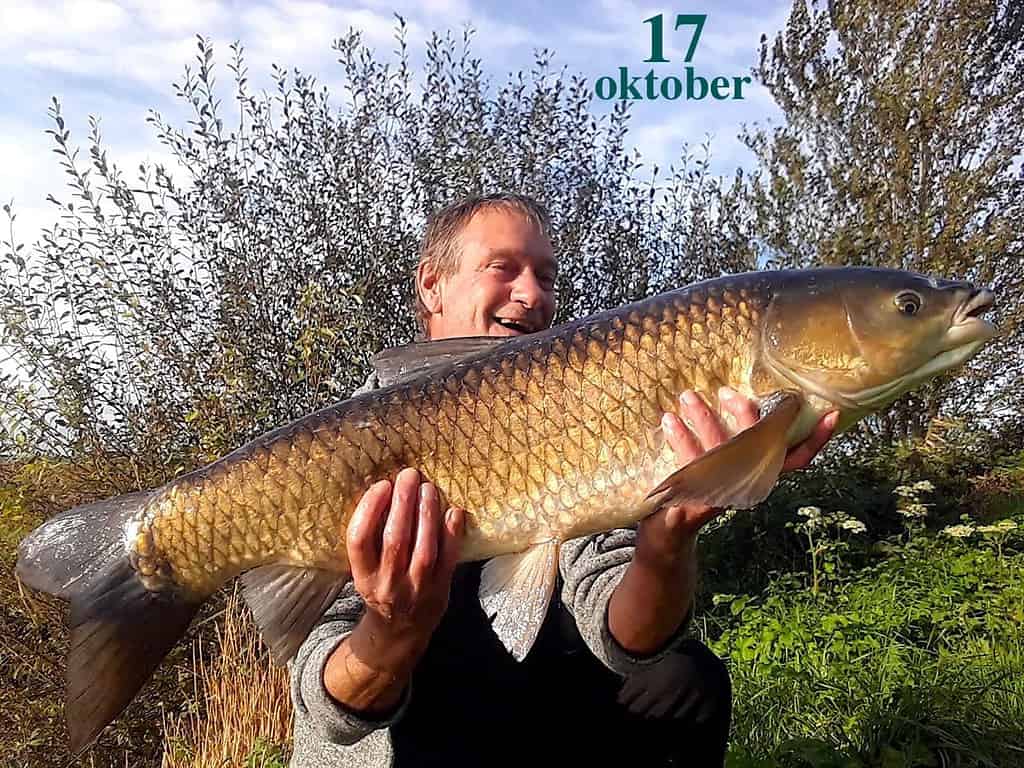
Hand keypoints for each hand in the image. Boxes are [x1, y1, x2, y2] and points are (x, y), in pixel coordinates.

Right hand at [343, 467, 464, 677]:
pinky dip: (452, 534)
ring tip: (428, 488)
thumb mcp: (365, 570)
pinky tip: (454, 511)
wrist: (399, 632)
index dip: (369, 509)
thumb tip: (386, 489)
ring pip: (423, 548)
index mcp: (362, 576)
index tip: (381, 485)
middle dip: (403, 503)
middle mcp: (387, 584)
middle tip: (409, 475)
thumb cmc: (382, 588)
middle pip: (394, 539)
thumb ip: (372, 539)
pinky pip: (448, 559)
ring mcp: (415, 589)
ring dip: (427, 514)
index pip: (359, 539)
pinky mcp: (440, 590)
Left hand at [639, 388, 837, 554]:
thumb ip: (738, 437)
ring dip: (704, 419)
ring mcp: (722, 494)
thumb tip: (743, 394)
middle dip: (745, 415)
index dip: (817, 439)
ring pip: (719, 451)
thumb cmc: (702, 483)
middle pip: (759, 448)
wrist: (671, 528)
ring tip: (688, 396)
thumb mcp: (725, 460)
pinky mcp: (695, 501)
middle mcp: (746, 485)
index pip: (797, 458)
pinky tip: (670, 420)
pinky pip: (689, 464)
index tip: (832, 414)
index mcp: (760, 473)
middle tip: (727, 391)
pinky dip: (680, 439)